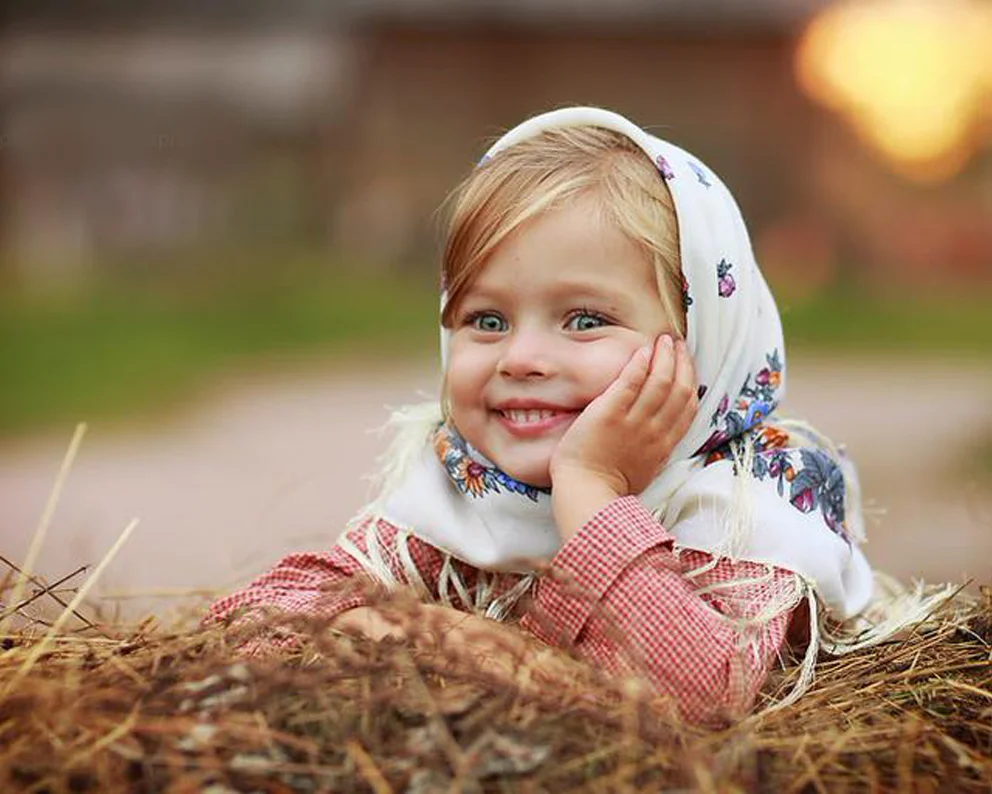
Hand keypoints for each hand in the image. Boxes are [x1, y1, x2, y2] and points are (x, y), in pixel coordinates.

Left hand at [549, 335, 697, 536]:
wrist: (587, 492)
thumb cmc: (610, 486)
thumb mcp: (647, 469)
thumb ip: (657, 449)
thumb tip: (663, 432)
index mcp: (665, 445)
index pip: (688, 407)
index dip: (691, 381)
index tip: (687, 365)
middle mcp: (654, 430)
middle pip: (679, 389)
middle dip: (681, 362)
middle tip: (677, 344)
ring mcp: (633, 421)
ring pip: (659, 381)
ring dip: (664, 356)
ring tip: (663, 340)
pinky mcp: (609, 413)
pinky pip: (630, 382)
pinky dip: (639, 364)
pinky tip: (642, 350)